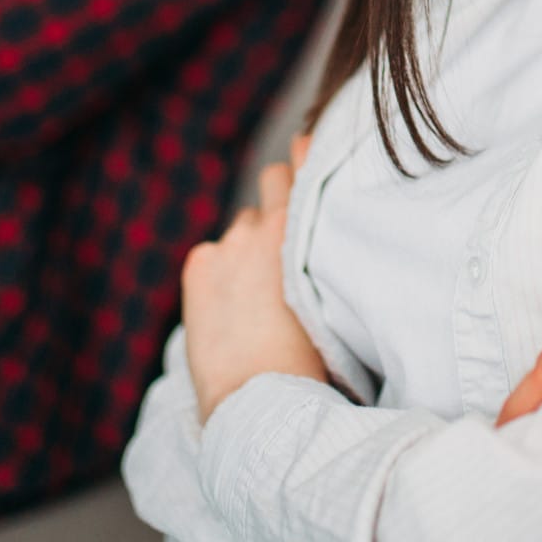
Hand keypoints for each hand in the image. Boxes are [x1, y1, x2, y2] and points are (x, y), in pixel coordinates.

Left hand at [183, 161, 327, 420]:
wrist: (260, 396)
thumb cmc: (316, 361)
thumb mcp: (337, 298)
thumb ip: (333, 260)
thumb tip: (341, 244)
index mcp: (306, 230)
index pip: (304, 163)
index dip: (308, 154)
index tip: (311, 145)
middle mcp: (266, 225)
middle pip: (270, 180)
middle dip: (278, 199)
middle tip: (283, 234)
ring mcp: (228, 244)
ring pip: (243, 226)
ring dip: (249, 244)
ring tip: (255, 288)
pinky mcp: (200, 265)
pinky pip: (212, 254)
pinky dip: (218, 270)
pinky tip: (228, 304)